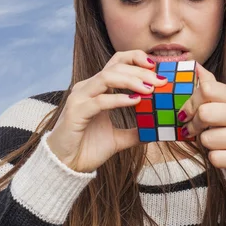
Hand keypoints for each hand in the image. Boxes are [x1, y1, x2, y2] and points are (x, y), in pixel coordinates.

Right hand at [46, 50, 166, 172]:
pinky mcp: (76, 112)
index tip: (155, 66)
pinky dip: (118, 99)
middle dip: (140, 70)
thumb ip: (136, 131)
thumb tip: (157, 131)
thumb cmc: (87, 148)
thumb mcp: (119, 138)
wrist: (65, 166)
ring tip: (150, 89)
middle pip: (116, 66)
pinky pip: (99, 100)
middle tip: (160, 81)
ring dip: (131, 80)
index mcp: (97, 88)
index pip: (116, 62)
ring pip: (107, 77)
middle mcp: (87, 88)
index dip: (135, 58)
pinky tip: (135, 101)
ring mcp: (80, 98)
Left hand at [178, 63, 225, 176]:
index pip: (207, 89)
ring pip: (207, 139)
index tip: (185, 113)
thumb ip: (210, 86)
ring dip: (205, 143)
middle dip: (193, 124)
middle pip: (205, 113)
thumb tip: (196, 66)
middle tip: (193, 130)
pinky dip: (214, 158)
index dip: (190, 102)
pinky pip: (215, 158)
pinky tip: (224, 153)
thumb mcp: (225, 104)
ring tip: (215, 141)